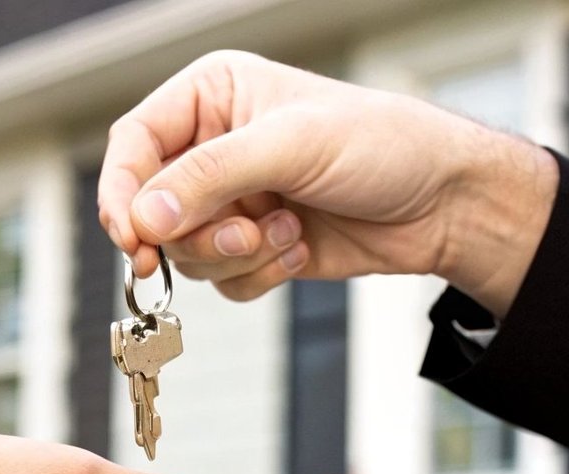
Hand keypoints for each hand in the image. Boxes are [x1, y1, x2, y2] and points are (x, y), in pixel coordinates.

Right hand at [98, 50, 557, 312]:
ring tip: (286, 233)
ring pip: (186, 252)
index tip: (133, 236)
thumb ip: (211, 177)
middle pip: (153, 209)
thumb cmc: (384, 145)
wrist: (445, 203)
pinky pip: (223, 281)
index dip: (124, 192)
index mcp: (213, 97)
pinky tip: (302, 247)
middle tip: (241, 236)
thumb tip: (146, 216)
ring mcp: (234, 201)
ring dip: (236, 254)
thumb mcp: (292, 146)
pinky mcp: (256, 246)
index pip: (135, 144)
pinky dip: (260, 274)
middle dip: (196, 233)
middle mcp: (214, 148)